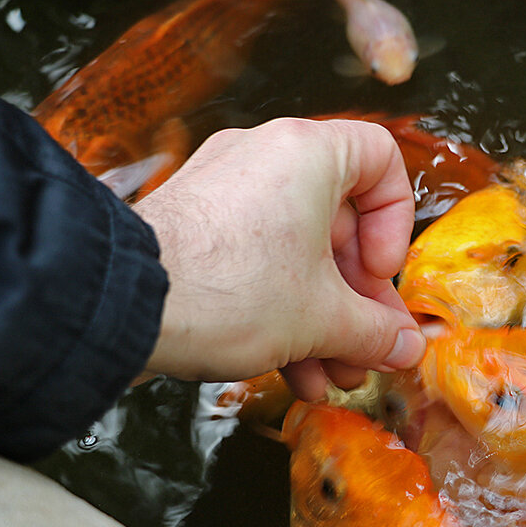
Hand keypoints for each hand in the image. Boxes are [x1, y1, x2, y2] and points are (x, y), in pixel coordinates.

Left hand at [133, 117, 425, 399]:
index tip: (380, 273)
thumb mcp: (321, 318)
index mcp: (308, 153)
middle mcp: (265, 157)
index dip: (395, 222)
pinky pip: (255, 260)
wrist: (122, 306)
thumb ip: (374, 331)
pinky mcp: (193, 225)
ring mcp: (224, 189)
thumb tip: (402, 347)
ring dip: (321, 317)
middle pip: (339, 223)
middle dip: (356, 298)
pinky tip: (291, 369)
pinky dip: (279, 309)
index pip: (381, 161)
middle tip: (367, 345)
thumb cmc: (223, 288)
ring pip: (296, 251)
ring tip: (330, 372)